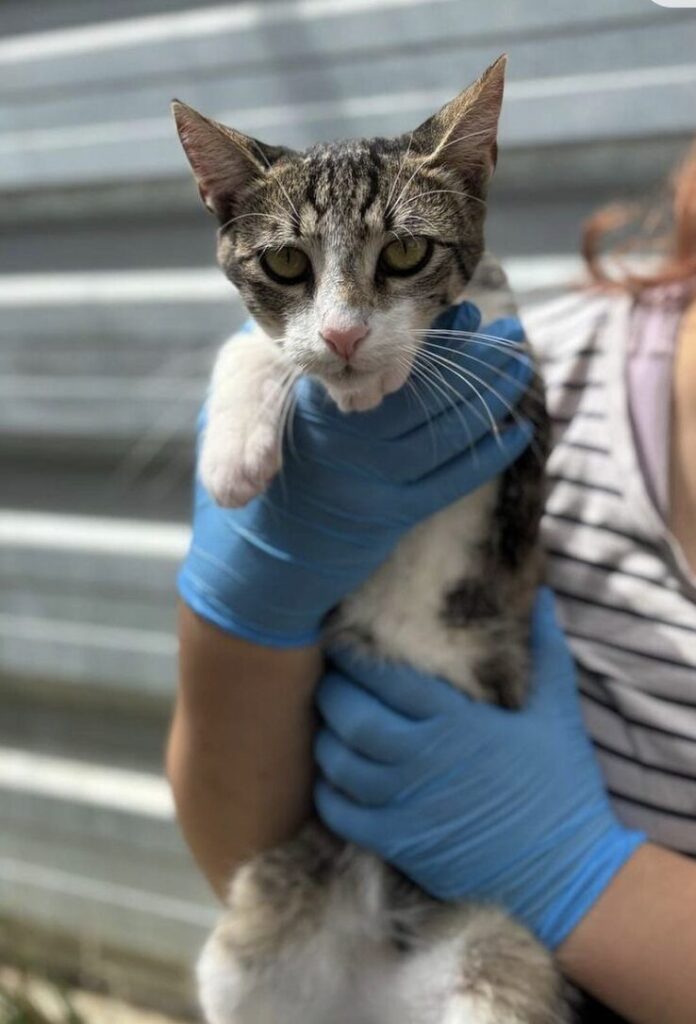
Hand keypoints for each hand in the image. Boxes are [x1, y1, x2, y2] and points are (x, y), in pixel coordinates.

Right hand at [178, 302, 533, 645]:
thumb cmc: (240, 463)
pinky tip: (517, 430)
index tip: (457, 309)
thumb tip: (328, 341)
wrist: (255, 564)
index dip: (424, 343)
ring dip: (487, 402)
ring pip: (442, 439)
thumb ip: (268, 370)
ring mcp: (373, 490)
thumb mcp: (234, 404)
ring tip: (519, 363)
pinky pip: (448, 485)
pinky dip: (486, 457)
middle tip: (506, 332)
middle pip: (421, 402)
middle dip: (469, 367)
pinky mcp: (393, 518)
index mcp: (309, 416)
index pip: (374, 371)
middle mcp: (345, 454)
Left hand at [314, 589, 644, 947]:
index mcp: (457, 721)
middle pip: (352, 717)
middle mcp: (424, 759)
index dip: (353, 658)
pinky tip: (331, 777)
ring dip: (325, 739)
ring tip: (326, 724)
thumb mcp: (557, 711)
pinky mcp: (400, 843)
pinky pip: (341, 814)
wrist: (567, 870)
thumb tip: (547, 598)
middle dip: (331, 693)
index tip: (339, 643)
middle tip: (325, 680)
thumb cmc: (562, 784)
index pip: (387, 679)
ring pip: (340, 763)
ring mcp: (407, 804)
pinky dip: (327, 792)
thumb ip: (547, 650)